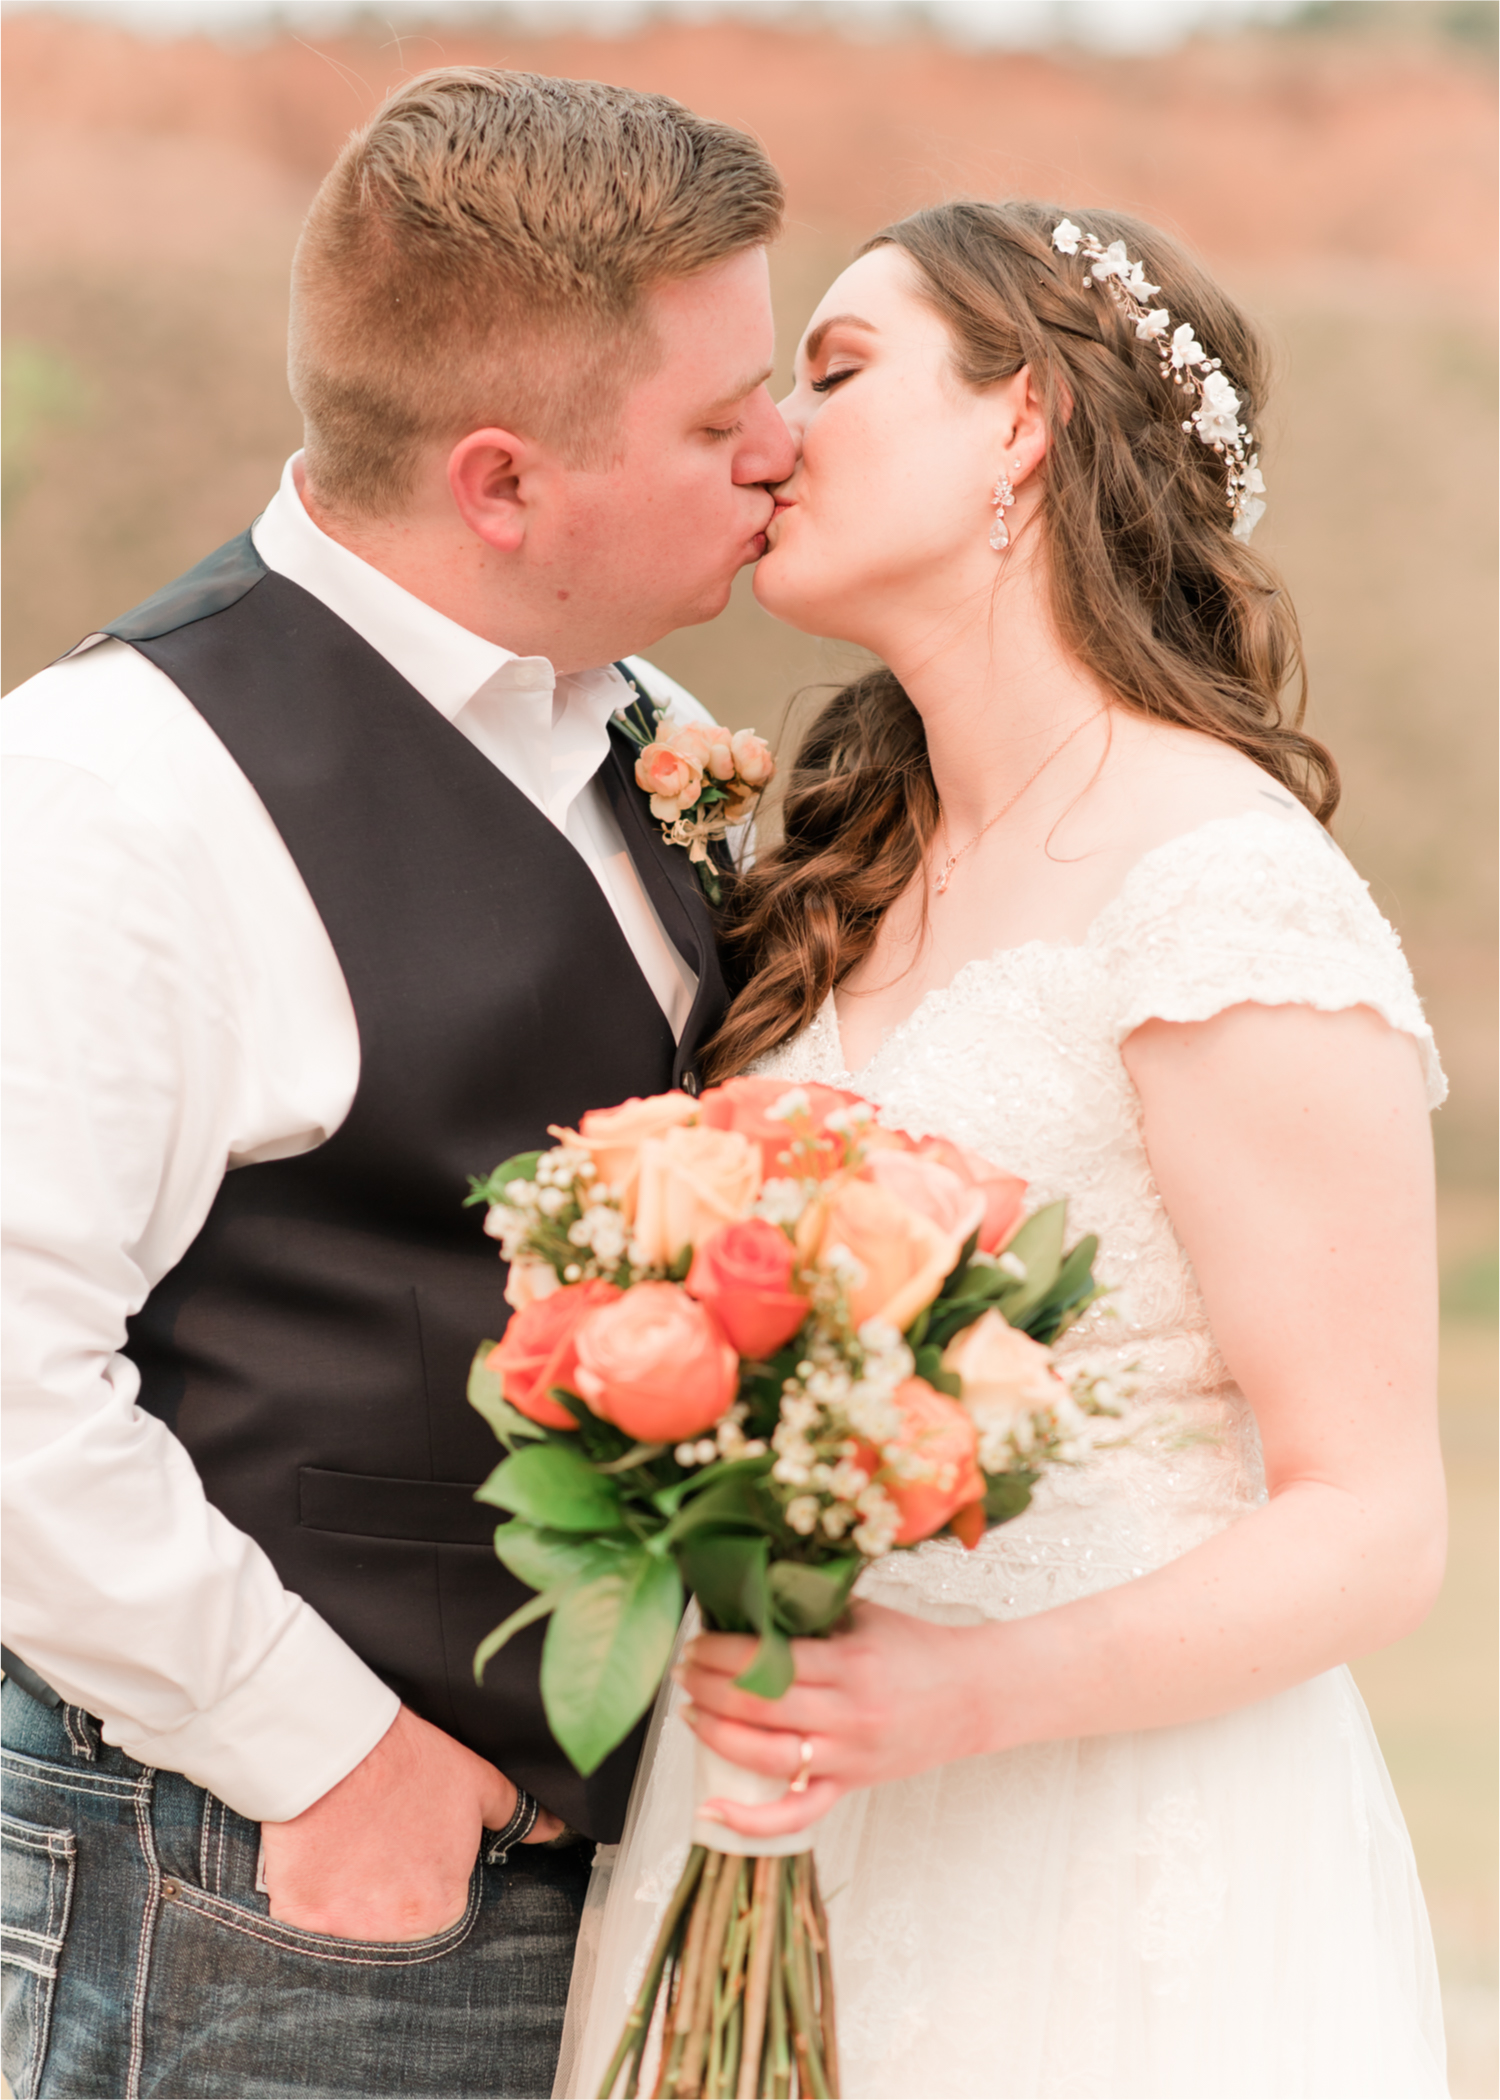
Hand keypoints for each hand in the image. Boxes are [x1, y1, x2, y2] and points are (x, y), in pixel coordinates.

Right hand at [259, 1704, 564, 1939]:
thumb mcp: (474, 1783)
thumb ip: (514, 1815)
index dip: (419, 1873)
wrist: (337, 1744)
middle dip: (383, 1893)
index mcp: (442, 1907)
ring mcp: (344, 1930)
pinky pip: (304, 1924)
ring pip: (348, 1928)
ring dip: (346, 1897)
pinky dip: (307, 1897)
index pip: (436, 1908)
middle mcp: (397, 1931)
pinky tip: (314, 1856)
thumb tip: (553, 1829)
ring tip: (345, 1845)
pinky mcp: (299, 1919)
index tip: (405, 1845)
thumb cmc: (407, 1761)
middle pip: (391, 1923)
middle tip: (373, 1845)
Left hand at [678, 1600, 998, 1840]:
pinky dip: (751, 1820)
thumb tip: (749, 1595)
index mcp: (850, 1662)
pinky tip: (711, 1810)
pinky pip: (796, 1812)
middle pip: (759, 1704)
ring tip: (690, 1712)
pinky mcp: (851, 1785)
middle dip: (708, 1686)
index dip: (720, 1651)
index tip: (696, 1641)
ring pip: (766, 1756)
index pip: (768, 1658)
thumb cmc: (917, 1648)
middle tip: (682, 1670)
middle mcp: (847, 1713)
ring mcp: (849, 1755)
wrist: (975, 1694)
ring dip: (716, 1733)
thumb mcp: (866, 1614)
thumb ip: (811, 1608)